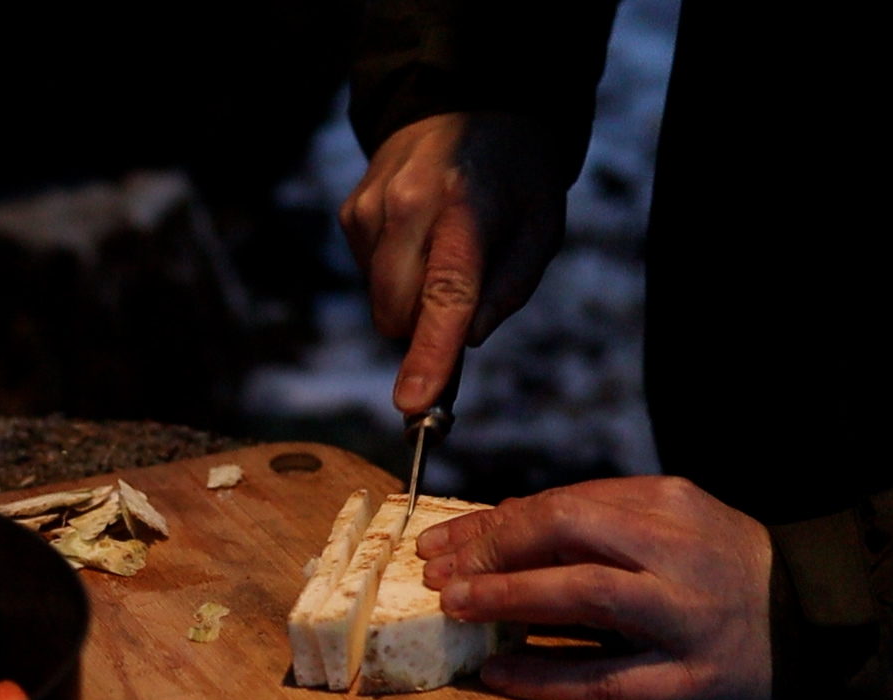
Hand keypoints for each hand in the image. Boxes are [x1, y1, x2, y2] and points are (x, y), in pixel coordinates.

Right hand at [340, 112, 568, 413]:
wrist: (469, 101)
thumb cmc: (514, 175)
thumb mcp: (541, 228)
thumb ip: (509, 289)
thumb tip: (467, 339)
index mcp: (466, 207)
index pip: (445, 295)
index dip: (430, 354)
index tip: (413, 403)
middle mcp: (407, 204)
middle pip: (398, 313)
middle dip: (424, 329)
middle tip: (462, 304)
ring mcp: (370, 208)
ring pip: (380, 301)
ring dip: (411, 298)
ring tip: (443, 248)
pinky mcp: (351, 212)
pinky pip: (368, 275)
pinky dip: (394, 274)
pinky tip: (418, 235)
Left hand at [417, 477, 773, 699]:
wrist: (824, 628)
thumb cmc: (727, 573)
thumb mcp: (674, 526)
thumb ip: (599, 524)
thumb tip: (500, 527)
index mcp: (670, 504)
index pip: (564, 503)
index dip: (493, 523)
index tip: (442, 545)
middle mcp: (679, 553)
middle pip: (571, 533)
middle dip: (494, 551)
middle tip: (438, 576)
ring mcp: (687, 617)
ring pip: (587, 596)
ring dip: (512, 599)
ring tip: (457, 609)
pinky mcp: (692, 680)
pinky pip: (607, 680)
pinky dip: (547, 677)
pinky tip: (499, 675)